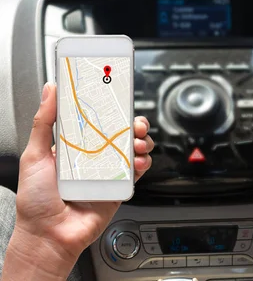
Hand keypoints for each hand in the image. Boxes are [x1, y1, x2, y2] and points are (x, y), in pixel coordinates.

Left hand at [2, 83, 152, 279]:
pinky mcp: (120, 186)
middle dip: (134, 122)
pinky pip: (138, 169)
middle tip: (134, 123)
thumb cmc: (36, 201)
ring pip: (135, 146)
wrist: (49, 237)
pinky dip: (142, 162)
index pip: (98, 119)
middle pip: (122, 130)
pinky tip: (136, 162)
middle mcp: (95, 155)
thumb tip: (50, 91)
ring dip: (141, 141)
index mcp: (75, 144)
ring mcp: (109, 170)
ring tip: (136, 144)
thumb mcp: (34, 155)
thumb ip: (44, 122)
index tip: (119, 98)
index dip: (111, 108)